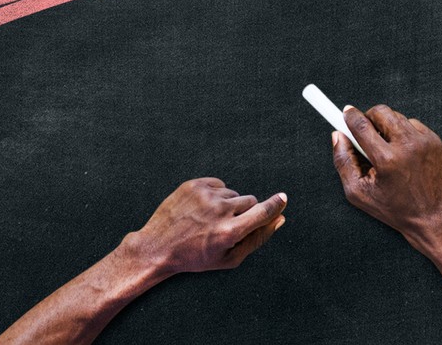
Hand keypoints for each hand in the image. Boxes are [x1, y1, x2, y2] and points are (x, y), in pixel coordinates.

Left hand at [121, 178, 286, 275]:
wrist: (158, 246)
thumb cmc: (196, 257)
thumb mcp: (229, 257)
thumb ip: (257, 238)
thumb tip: (280, 219)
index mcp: (229, 232)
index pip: (262, 212)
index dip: (276, 205)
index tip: (283, 198)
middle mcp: (219, 210)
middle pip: (250, 201)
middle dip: (245, 212)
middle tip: (227, 226)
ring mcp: (206, 195)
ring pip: (234, 193)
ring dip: (228, 205)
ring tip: (208, 221)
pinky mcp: (194, 184)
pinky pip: (218, 184)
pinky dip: (215, 195)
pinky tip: (201, 210)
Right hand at [330, 104, 441, 246]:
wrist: (430, 216)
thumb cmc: (392, 207)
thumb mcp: (358, 192)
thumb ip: (343, 162)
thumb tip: (337, 134)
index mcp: (387, 160)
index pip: (362, 126)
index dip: (350, 116)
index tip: (345, 112)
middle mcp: (407, 146)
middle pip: (381, 112)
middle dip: (369, 117)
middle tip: (365, 131)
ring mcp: (424, 142)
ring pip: (396, 116)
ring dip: (386, 125)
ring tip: (385, 147)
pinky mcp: (434, 140)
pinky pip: (412, 124)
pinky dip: (403, 132)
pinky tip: (402, 151)